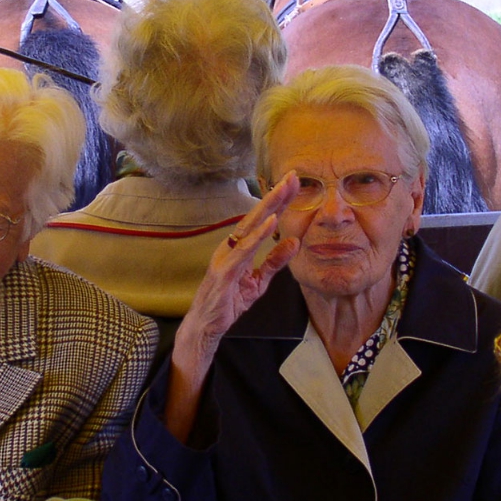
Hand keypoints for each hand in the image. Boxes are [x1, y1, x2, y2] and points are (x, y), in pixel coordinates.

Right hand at [183, 171, 300, 350]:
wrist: (206, 325)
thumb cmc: (228, 301)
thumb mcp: (258, 281)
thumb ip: (275, 261)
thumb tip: (294, 242)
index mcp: (239, 247)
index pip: (262, 219)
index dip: (278, 201)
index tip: (293, 183)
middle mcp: (231, 246)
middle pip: (256, 215)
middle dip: (275, 195)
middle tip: (292, 175)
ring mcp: (226, 256)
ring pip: (250, 226)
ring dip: (269, 207)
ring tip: (284, 190)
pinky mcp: (225, 271)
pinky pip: (244, 250)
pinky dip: (258, 235)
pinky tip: (272, 222)